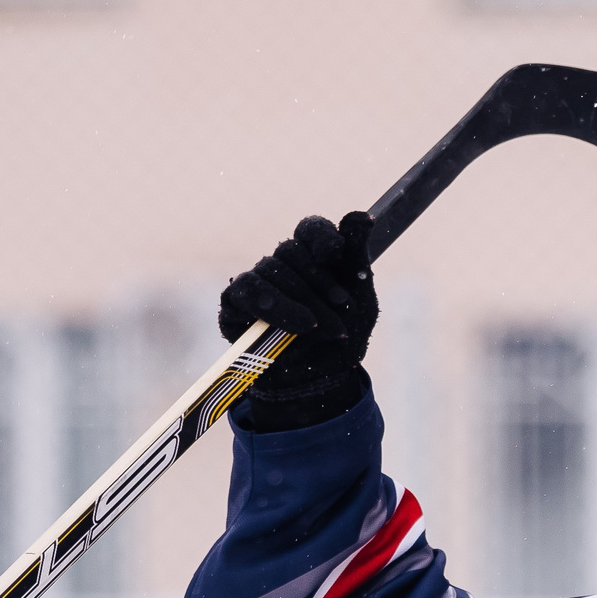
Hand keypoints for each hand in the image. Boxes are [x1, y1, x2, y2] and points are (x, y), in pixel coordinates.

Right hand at [217, 211, 377, 429]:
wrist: (321, 382)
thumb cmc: (340, 337)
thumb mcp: (359, 298)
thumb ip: (356, 255)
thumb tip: (361, 215)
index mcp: (311, 256)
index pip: (309, 230)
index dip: (320, 235)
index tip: (334, 251)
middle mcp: (281, 265)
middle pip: (291, 252)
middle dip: (319, 283)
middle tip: (342, 310)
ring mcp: (257, 282)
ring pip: (271, 271)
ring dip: (300, 301)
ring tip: (319, 328)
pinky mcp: (235, 304)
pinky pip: (247, 291)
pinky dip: (274, 306)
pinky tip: (297, 325)